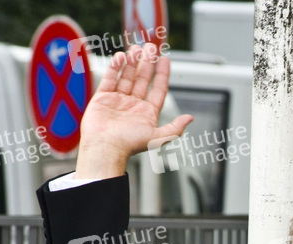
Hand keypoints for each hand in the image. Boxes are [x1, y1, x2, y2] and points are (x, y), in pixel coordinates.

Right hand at [75, 43, 192, 179]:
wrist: (105, 147)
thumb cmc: (130, 145)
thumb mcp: (158, 138)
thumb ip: (175, 128)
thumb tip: (190, 118)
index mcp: (147, 113)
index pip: (158, 89)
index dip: (162, 75)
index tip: (165, 60)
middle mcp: (133, 105)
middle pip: (142, 79)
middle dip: (147, 63)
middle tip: (151, 47)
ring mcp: (118, 100)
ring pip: (127, 77)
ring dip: (132, 62)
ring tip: (136, 49)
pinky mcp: (102, 98)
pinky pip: (110, 79)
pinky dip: (115, 68)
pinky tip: (121, 57)